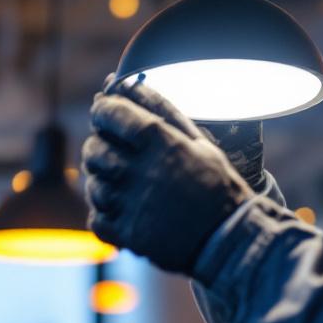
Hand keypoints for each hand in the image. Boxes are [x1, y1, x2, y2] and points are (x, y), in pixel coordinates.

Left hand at [84, 85, 252, 274]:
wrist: (229, 239)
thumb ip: (161, 110)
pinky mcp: (126, 233)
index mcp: (160, 141)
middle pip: (94, 148)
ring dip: (103, 181)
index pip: (109, 112)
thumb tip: (128, 83)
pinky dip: (104, 213)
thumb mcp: (199, 142)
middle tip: (117, 152)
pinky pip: (96, 218)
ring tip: (127, 185)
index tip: (107, 114)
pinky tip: (126, 210)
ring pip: (93, 183)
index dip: (103, 110)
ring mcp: (130, 204)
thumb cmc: (217, 186)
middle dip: (100, 146)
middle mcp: (140, 170)